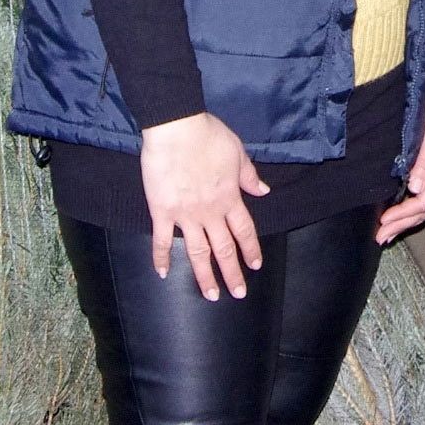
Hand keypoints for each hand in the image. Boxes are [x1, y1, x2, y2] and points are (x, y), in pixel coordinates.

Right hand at [141, 111, 268, 299]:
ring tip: (211, 295)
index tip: (255, 266)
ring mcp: (185, 214)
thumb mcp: (238, 152)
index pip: (244, 231)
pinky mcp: (162, 211)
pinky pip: (161, 240)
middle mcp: (210, 212)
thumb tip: (264, 191)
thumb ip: (249, 176)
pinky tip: (163, 274)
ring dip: (204, 275)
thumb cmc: (209, 136)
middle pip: (224, 248)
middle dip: (232, 273)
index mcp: (230, 198)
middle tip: (238, 293)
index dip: (250, 249)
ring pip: (197, 252)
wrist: (177, 129)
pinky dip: (161, 258)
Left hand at [378, 83, 424, 243]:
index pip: (423, 203)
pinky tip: (409, 215)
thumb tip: (413, 190)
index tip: (382, 221)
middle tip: (381, 238)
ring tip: (391, 233)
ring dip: (410, 221)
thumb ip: (423, 165)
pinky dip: (419, 211)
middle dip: (403, 225)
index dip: (402, 214)